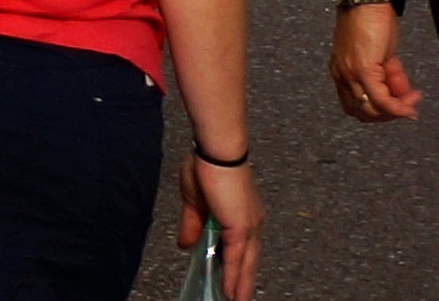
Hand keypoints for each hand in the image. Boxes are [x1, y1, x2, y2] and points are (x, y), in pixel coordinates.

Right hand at [182, 153, 260, 297]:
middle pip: (249, 261)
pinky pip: (236, 259)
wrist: (216, 152)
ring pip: (245, 264)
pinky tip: (230, 292)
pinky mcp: (240, 228)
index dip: (239, 267)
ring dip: (240, 285)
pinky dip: (233, 277)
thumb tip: (185, 246)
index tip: (234, 282)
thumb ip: (192, 226)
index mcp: (244, 215)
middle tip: (238, 299)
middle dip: (243, 282)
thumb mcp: (194, 201)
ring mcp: (249, 227)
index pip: (243, 248)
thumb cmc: (206, 167)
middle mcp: (252, 224)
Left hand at [332, 0, 418, 122]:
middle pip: (363, 112)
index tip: (399, 106)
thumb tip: (403, 94)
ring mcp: (350, 74)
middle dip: (389, 115)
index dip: (380, 111)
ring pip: (372, 109)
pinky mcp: (363, 69)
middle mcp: (341, 75)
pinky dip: (398, 106)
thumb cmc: (370, 19)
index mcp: (341, 71)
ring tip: (412, 100)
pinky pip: (381, 99)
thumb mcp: (382, 54)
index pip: (356, 105)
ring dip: (396, 111)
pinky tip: (410, 102)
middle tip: (408, 106)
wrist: (366, 0)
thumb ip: (390, 76)